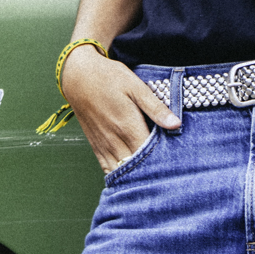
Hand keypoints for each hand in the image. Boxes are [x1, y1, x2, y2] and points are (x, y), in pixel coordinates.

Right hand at [60, 46, 179, 172]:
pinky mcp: (95, 145)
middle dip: (151, 169)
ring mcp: (103, 144)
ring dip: (134, 174)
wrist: (78, 77)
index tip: (175, 160)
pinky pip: (106, 167)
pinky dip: (118, 173)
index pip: (148, 154)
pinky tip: (129, 176)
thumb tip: (176, 124)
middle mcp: (114, 140)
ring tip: (151, 174)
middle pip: (135, 165)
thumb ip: (156, 108)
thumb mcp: (136, 87)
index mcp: (127, 126)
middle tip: (168, 169)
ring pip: (120, 170)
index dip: (163, 160)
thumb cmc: (110, 78)